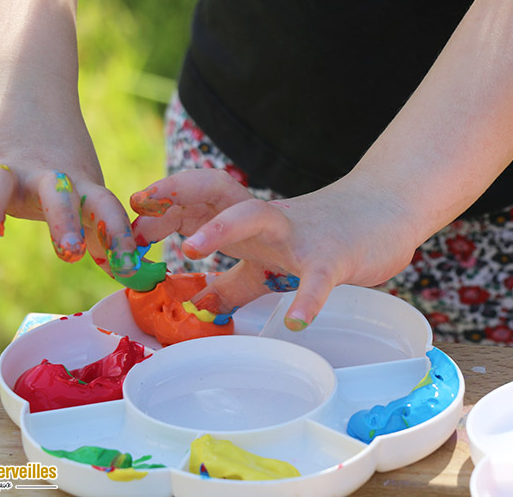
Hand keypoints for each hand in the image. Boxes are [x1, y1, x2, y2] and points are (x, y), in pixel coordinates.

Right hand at [0, 79, 138, 280]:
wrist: (21, 85)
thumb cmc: (61, 152)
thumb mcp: (84, 182)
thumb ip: (98, 226)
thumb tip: (127, 272)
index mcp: (78, 180)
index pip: (104, 206)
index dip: (118, 235)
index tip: (130, 268)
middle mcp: (43, 174)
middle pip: (56, 195)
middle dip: (63, 222)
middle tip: (70, 251)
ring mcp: (1, 171)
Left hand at [131, 169, 419, 329]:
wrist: (385, 213)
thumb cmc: (321, 235)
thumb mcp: (269, 259)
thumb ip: (234, 281)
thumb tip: (198, 304)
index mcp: (249, 220)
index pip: (200, 200)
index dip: (163, 204)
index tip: (127, 218)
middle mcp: (267, 219)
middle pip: (218, 192)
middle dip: (178, 196)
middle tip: (140, 214)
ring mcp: (298, 235)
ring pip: (257, 217)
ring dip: (222, 228)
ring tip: (190, 249)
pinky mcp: (332, 257)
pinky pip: (317, 277)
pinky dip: (307, 298)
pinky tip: (294, 321)